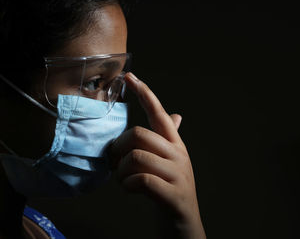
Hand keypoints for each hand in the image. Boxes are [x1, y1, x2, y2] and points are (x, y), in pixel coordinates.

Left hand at [109, 72, 205, 238]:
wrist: (184, 225)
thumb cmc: (170, 190)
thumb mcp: (171, 162)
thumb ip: (169, 139)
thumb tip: (175, 115)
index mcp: (175, 145)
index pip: (159, 113)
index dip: (145, 93)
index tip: (129, 76)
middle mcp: (179, 155)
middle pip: (139, 134)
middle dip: (119, 147)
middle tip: (114, 161)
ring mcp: (178, 175)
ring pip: (136, 157)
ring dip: (121, 171)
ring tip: (123, 179)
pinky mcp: (173, 195)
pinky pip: (141, 180)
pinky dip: (127, 185)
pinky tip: (129, 189)